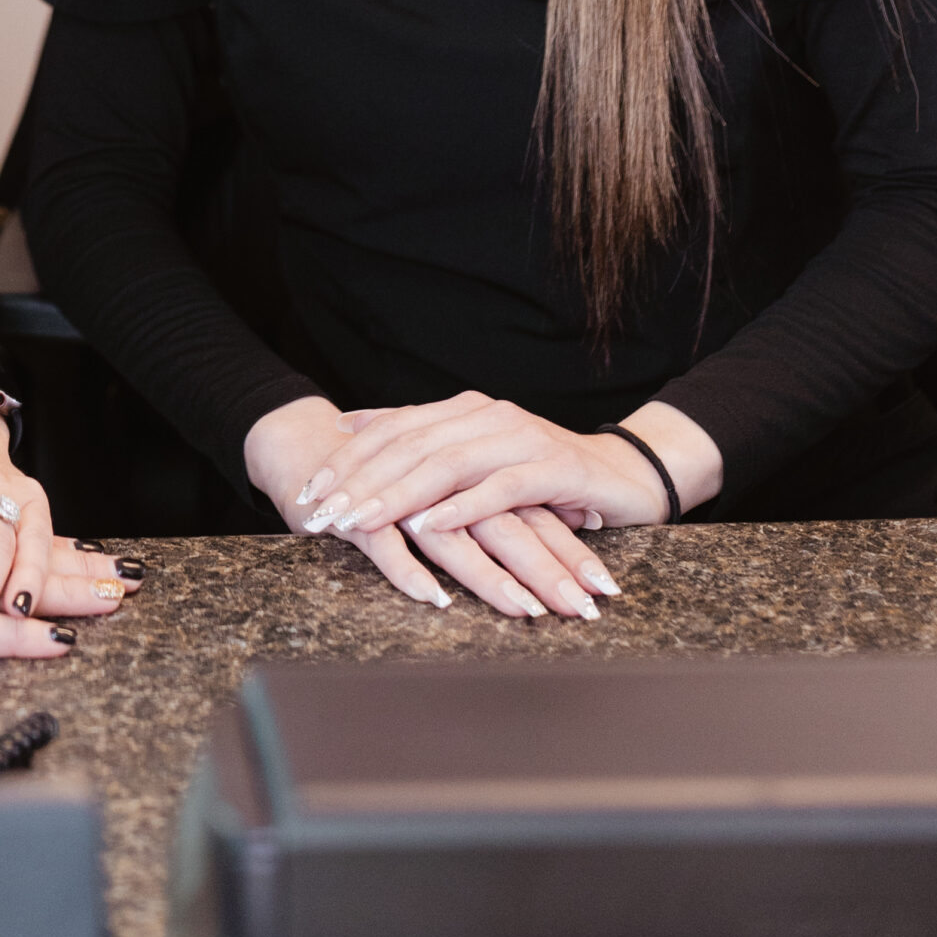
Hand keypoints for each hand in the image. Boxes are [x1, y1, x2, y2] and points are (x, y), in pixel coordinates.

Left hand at [244, 390, 718, 621]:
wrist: (626, 476)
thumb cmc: (544, 477)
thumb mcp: (476, 459)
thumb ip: (420, 442)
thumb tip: (350, 426)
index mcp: (463, 411)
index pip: (392, 431)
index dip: (348, 460)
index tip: (310, 492)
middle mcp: (486, 415)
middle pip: (409, 448)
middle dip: (359, 483)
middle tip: (320, 514)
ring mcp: (520, 438)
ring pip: (445, 465)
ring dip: (397, 496)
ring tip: (358, 522)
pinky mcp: (554, 467)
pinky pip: (500, 488)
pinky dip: (463, 507)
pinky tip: (431, 526)